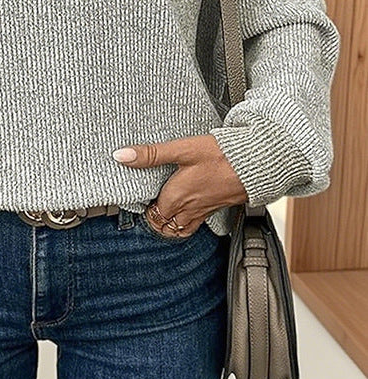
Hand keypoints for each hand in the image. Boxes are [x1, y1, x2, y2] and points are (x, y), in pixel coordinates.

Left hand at [112, 134, 248, 237]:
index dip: (143, 207)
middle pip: (164, 225)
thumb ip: (151, 154)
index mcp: (176, 197)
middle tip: (147, 204)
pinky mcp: (216, 208)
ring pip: (180, 228)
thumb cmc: (221, 155)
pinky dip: (186, 223)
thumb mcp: (182, 149)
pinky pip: (195, 224)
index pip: (151, 214)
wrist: (256, 163)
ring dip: (169, 224)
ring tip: (162, 211)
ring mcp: (203, 211)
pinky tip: (185, 209)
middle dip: (154, 218)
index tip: (137, 197)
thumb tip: (121, 156)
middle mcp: (188, 209)